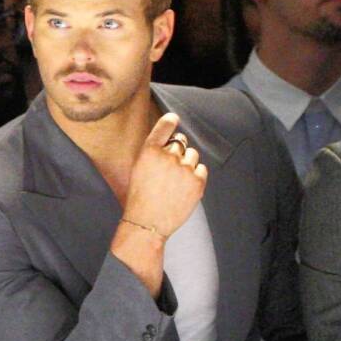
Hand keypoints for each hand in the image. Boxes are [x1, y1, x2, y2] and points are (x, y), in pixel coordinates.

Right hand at [121, 112, 207, 239]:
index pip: (164, 127)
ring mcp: (185, 168)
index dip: (170, 121)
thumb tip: (171, 141)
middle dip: (177, 151)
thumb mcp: (139, 168)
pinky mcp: (198, 181)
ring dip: (187, 163)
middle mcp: (168, 156)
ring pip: (193, 154)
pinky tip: (183, 187)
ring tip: (175, 180)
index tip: (174, 118)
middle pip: (180, 142)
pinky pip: (201, 168)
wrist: (147, 222)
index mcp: (150, 151)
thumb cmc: (140, 197)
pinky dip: (195, 175)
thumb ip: (154, 152)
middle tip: (169, 169)